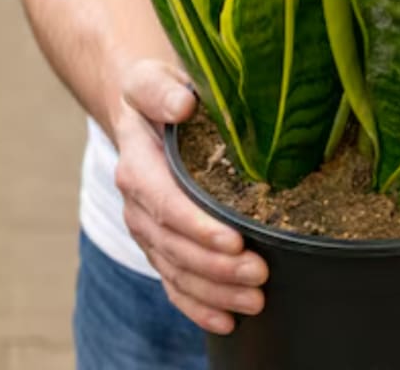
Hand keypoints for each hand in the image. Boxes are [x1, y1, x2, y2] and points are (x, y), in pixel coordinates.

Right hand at [112, 59, 268, 333]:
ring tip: (255, 301)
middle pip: (174, 246)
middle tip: (260, 274)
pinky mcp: (161, 243)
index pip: (166, 203)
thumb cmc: (157, 92)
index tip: (234, 240)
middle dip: (216, 266)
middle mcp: (139, 204)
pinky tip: (226, 321)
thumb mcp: (152, 79)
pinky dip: (197, 305)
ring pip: (176, 270)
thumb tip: (183, 104)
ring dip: (214, 290)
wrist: (141, 109)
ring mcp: (148, 229)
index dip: (198, 226)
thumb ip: (161, 90)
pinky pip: (174, 282)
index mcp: (138, 165)